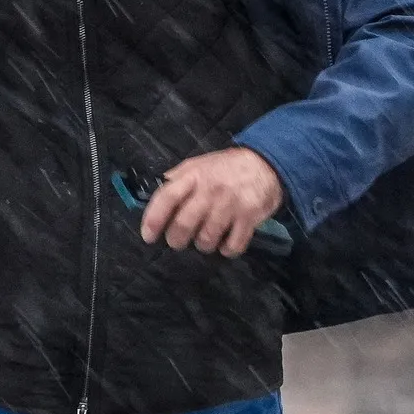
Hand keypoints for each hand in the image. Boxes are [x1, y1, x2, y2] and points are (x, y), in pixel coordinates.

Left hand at [139, 148, 285, 258]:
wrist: (265, 163)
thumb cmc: (226, 167)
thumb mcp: (198, 164)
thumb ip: (178, 178)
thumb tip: (159, 193)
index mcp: (193, 176)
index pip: (167, 198)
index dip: (153, 219)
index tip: (148, 236)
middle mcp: (210, 191)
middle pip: (184, 224)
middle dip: (176, 240)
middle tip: (177, 241)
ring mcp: (230, 205)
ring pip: (206, 238)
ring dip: (202, 245)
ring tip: (204, 239)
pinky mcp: (249, 218)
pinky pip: (233, 245)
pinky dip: (227, 250)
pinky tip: (225, 244)